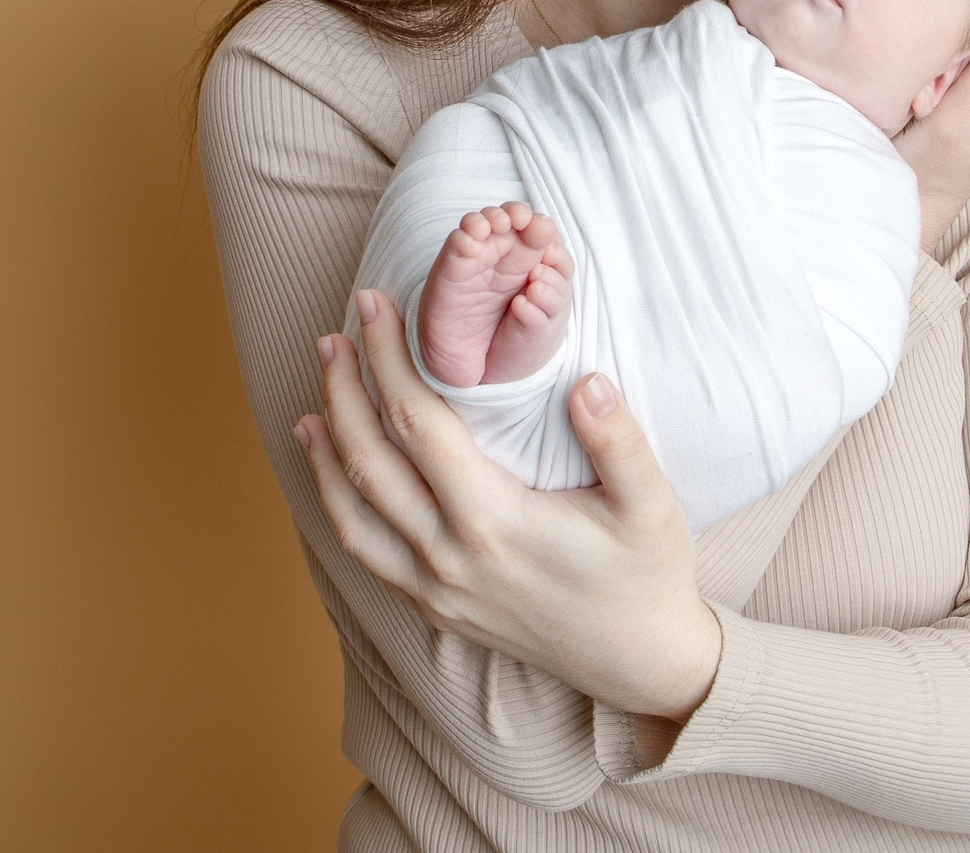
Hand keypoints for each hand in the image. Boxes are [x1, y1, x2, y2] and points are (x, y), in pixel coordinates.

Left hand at [292, 289, 722, 721]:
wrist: (638, 661)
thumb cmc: (647, 574)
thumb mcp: (652, 505)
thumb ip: (620, 441)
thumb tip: (586, 381)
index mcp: (494, 520)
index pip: (418, 423)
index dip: (389, 359)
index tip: (374, 307)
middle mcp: (449, 556)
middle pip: (370, 460)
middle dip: (345, 389)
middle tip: (335, 334)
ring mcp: (434, 588)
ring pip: (353, 510)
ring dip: (328, 448)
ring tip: (317, 394)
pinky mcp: (433, 607)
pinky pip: (366, 550)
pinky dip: (338, 502)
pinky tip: (333, 470)